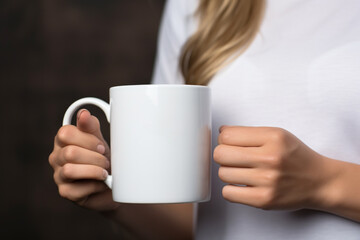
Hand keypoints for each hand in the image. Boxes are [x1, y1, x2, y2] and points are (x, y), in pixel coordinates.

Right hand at [49, 109, 118, 211]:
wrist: (114, 183)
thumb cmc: (103, 159)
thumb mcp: (99, 141)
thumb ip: (91, 127)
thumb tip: (83, 114)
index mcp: (63, 140)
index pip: (65, 133)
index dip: (87, 140)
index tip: (101, 146)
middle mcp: (57, 157)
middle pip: (70, 152)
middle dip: (94, 157)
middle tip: (106, 161)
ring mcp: (59, 175)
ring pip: (70, 170)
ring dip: (94, 171)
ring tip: (104, 173)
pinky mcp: (65, 192)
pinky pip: (76, 189)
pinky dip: (94, 186)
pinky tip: (101, 184)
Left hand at [214, 126, 336, 210]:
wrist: (320, 181)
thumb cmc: (296, 157)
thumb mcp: (277, 134)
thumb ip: (249, 132)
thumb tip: (221, 131)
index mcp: (272, 137)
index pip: (227, 135)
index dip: (224, 139)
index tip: (230, 144)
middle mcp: (270, 158)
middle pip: (220, 154)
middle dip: (222, 155)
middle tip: (232, 158)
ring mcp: (267, 180)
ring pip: (222, 174)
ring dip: (228, 172)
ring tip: (241, 171)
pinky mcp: (264, 200)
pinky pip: (228, 193)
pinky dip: (231, 189)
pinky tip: (242, 185)